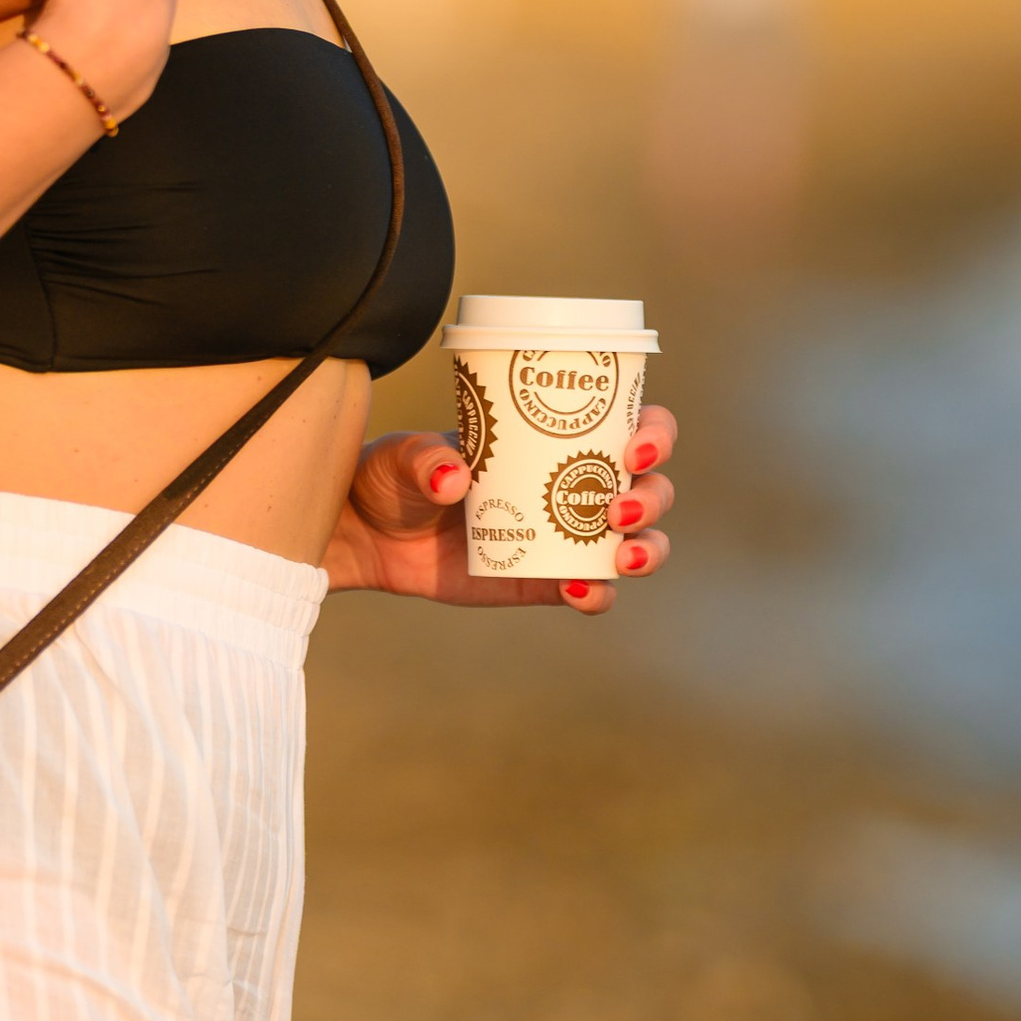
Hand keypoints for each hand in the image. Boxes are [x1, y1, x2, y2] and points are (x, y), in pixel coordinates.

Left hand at [326, 405, 677, 617]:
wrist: (365, 532)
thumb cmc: (392, 473)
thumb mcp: (404, 455)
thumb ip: (426, 460)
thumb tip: (455, 480)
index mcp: (554, 437)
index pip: (629, 426)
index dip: (654, 433)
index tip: (635, 446)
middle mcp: (571, 484)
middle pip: (651, 489)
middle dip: (654, 498)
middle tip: (619, 507)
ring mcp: (562, 536)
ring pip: (637, 544)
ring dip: (646, 551)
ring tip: (619, 557)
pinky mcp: (542, 582)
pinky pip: (592, 592)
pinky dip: (598, 594)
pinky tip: (578, 590)